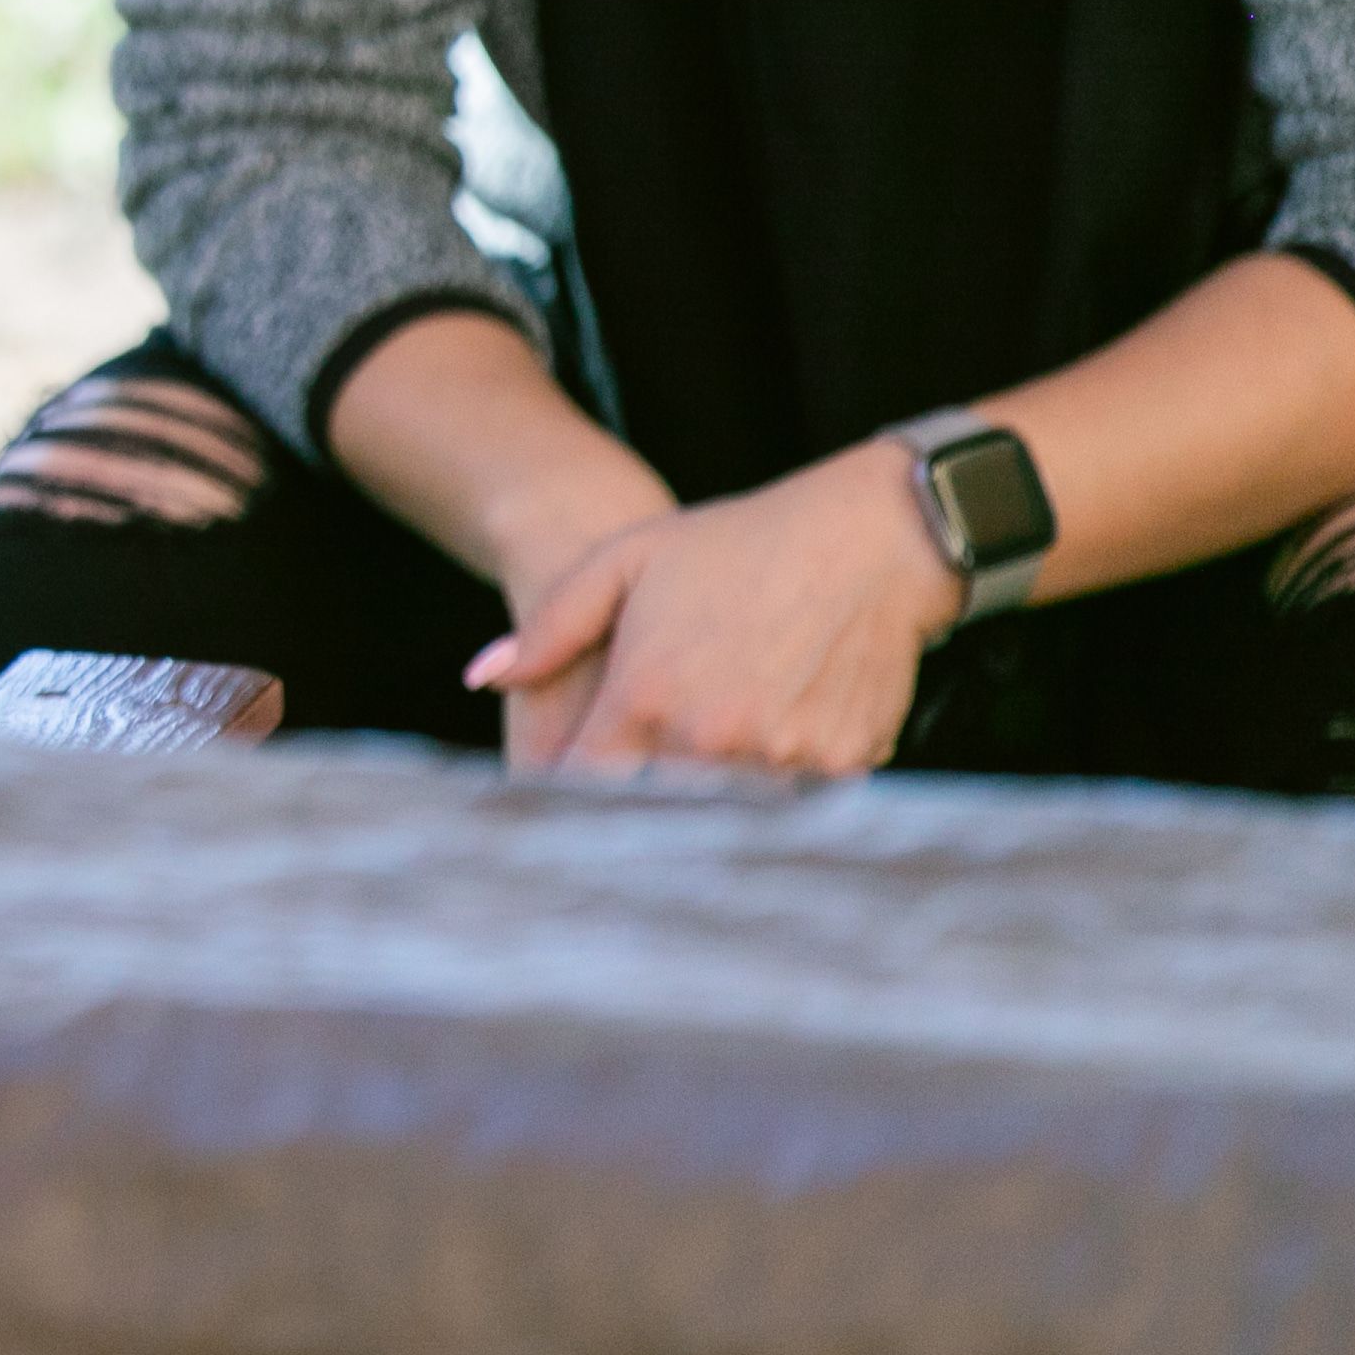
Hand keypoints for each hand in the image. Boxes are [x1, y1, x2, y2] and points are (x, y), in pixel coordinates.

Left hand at [470, 443, 960, 780]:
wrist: (871, 542)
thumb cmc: (736, 544)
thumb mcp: (625, 560)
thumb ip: (549, 628)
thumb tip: (483, 677)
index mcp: (646, 696)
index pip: (586, 787)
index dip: (573, 798)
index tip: (571, 800)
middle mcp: (709, 740)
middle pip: (653, 812)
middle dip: (639, 808)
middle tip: (632, 801)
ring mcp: (779, 760)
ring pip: (724, 813)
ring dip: (710, 799)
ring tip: (708, 762)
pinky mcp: (839, 769)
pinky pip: (789, 799)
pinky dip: (775, 784)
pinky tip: (772, 740)